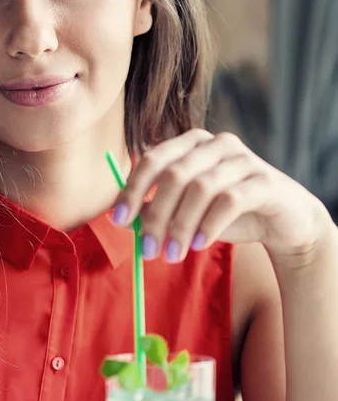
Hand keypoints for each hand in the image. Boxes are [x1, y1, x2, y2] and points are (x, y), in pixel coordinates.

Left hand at [113, 129, 333, 265]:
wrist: (283, 220)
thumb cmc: (227, 213)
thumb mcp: (187, 211)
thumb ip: (157, 208)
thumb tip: (124, 219)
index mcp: (191, 144)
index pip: (152, 159)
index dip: (131, 189)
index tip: (118, 220)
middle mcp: (215, 144)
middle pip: (174, 175)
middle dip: (156, 215)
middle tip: (147, 250)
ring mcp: (242, 159)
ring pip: (200, 188)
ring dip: (180, 227)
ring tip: (172, 256)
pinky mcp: (264, 180)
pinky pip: (229, 201)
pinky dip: (208, 225)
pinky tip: (198, 245)